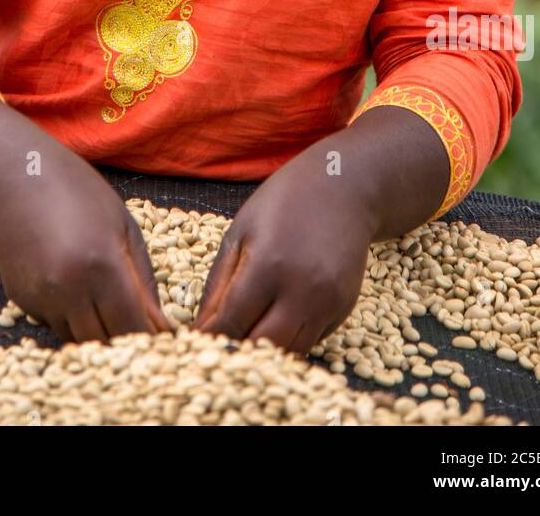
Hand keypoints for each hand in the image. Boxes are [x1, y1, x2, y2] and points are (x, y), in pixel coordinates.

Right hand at [0, 94, 172, 343]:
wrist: (15, 178)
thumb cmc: (78, 192)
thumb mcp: (124, 226)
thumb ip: (143, 280)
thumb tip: (160, 327)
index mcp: (102, 265)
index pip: (132, 328)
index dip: (148, 338)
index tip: (158, 336)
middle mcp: (68, 288)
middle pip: (104, 343)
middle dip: (121, 338)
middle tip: (130, 318)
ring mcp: (40, 297)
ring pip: (76, 338)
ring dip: (93, 328)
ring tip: (97, 290)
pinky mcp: (20, 301)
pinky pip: (53, 323)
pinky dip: (67, 315)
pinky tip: (67, 280)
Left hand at [193, 139, 374, 354]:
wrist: (343, 188)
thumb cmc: (284, 202)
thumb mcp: (240, 231)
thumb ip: (218, 283)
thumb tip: (201, 328)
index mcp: (268, 265)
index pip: (232, 322)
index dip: (209, 338)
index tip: (194, 344)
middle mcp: (302, 289)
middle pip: (261, 347)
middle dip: (236, 351)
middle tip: (219, 347)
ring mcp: (328, 301)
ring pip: (289, 352)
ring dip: (264, 351)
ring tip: (246, 336)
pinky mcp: (345, 307)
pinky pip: (312, 340)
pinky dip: (290, 339)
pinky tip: (277, 319)